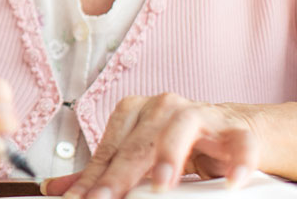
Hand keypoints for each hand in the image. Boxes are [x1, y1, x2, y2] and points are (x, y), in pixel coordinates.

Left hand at [41, 93, 261, 198]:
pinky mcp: (237, 130)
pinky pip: (239, 143)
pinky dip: (238, 160)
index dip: (93, 178)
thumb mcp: (137, 157)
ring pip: (183, 128)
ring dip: (171, 155)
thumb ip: (103, 172)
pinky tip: (233, 181)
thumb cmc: (180, 144)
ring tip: (162, 183)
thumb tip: (57, 189)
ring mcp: (203, 115)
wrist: (235, 131)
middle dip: (121, 174)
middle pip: (140, 141)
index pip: (110, 149)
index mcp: (137, 112)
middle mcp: (166, 107)